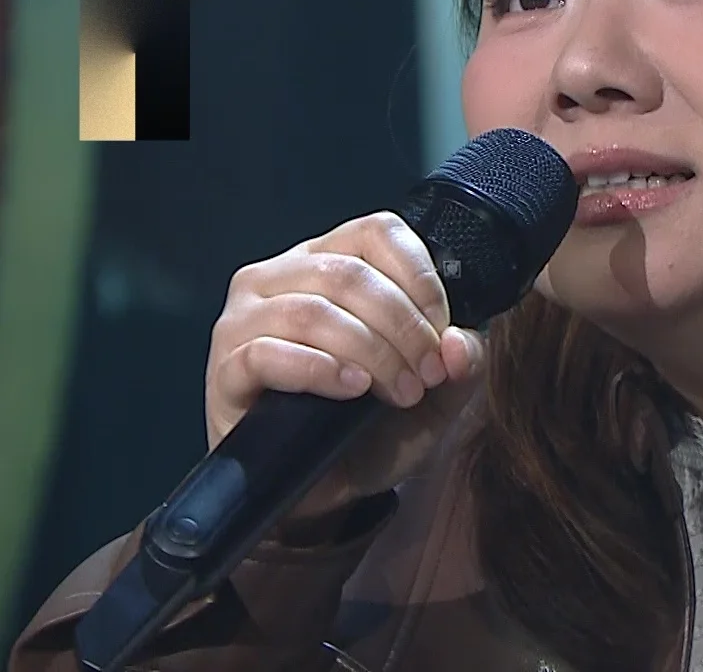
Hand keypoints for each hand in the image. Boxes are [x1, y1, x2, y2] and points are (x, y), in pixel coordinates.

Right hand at [207, 211, 485, 521]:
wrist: (329, 487)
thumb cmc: (376, 424)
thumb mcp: (437, 395)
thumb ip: (460, 364)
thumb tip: (459, 342)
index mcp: (332, 258)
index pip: (378, 231)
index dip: (420, 278)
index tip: (443, 329)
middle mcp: (281, 276)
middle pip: (349, 273)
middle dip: (403, 327)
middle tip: (427, 375)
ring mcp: (245, 319)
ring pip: (312, 311)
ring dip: (370, 352)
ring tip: (398, 391)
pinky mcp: (227, 367)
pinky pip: (267, 353)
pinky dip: (319, 369)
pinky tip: (352, 389)